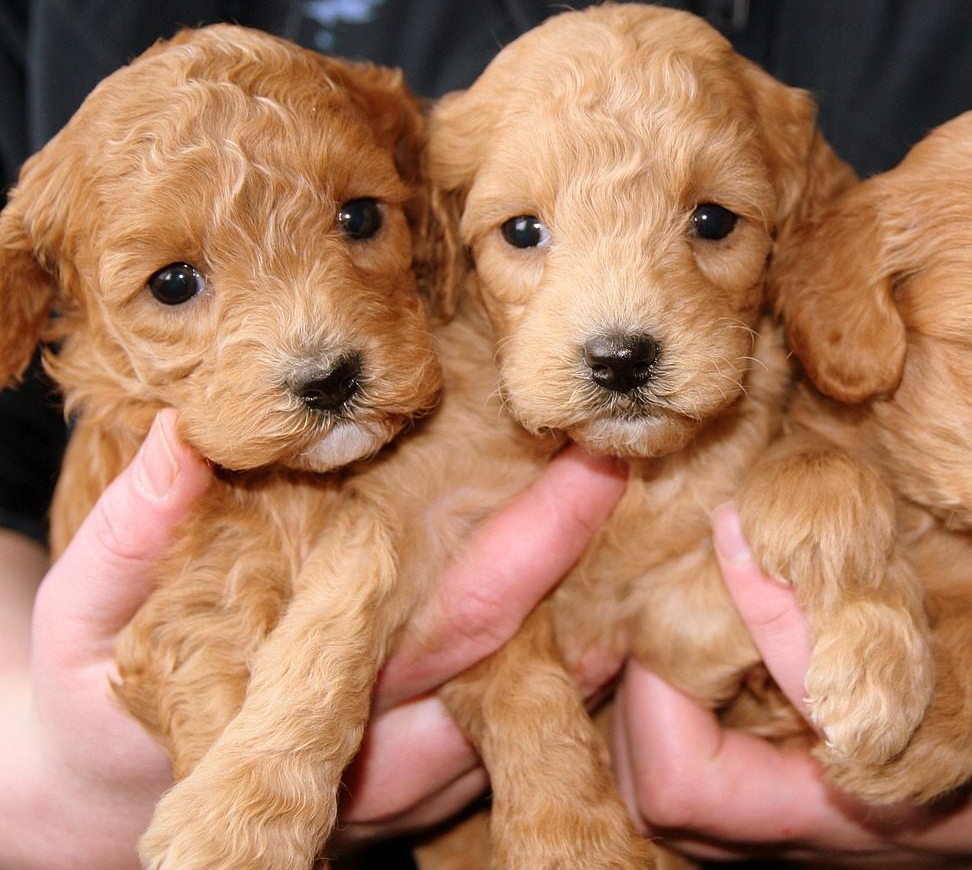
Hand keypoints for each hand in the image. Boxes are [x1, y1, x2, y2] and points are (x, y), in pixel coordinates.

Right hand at [0, 409, 626, 867]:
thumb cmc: (93, 689)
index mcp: (311, 699)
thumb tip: (189, 433)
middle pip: (515, 671)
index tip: (594, 465)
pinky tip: (577, 608)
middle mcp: (374, 755)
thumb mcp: (86, 612)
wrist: (100, 790)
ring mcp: (397, 786)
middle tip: (632, 477)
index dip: (534, 546)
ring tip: (629, 541)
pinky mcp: (403, 789)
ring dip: (582, 639)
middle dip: (586, 574)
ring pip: (520, 717)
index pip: (457, 623)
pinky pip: (498, 733)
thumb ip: (134, 532)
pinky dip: (548, 676)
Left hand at [611, 502, 971, 867]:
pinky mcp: (774, 790)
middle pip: (656, 786)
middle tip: (668, 561)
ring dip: (643, 685)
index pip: (742, 747)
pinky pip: (674, 762)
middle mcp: (803, 821)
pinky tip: (681, 609)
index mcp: (867, 804)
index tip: (741, 526)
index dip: (744, 630)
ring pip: (652, 781)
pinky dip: (660, 694)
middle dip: (644, 677)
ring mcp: (780, 814)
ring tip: (665, 578)